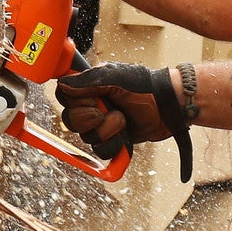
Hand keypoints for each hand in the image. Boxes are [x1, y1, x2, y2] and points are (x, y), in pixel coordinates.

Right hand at [53, 63, 187, 153]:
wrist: (169, 106)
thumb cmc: (145, 87)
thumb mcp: (115, 78)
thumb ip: (87, 81)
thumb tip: (63, 83)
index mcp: (90, 87)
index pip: (64, 97)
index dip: (76, 103)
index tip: (93, 99)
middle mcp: (93, 106)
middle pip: (71, 121)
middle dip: (91, 119)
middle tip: (110, 111)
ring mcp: (102, 124)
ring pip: (86, 138)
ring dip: (107, 131)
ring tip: (124, 121)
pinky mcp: (113, 140)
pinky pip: (101, 152)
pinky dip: (113, 146)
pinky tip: (124, 136)